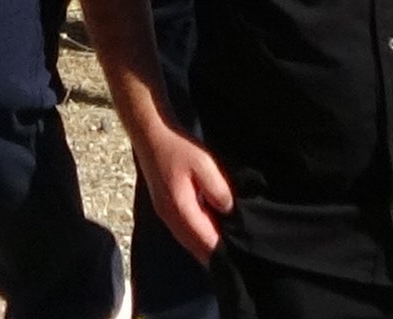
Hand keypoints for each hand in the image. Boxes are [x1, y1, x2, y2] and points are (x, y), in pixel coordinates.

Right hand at [130, 121, 234, 262]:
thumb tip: (229, 212)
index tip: (241, 252)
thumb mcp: (204, 164)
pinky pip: (183, 233)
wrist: (151, 139)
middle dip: (215, 253)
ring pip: (188, 242)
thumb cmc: (178, 150)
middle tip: (237, 251)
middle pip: (196, 248)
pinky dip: (197, 236)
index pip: (205, 242)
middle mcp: (170, 218)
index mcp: (181, 209)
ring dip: (206, 245)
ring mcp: (166, 216)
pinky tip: (211, 230)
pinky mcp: (165, 210)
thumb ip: (218, 190)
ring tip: (227, 243)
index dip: (223, 251)